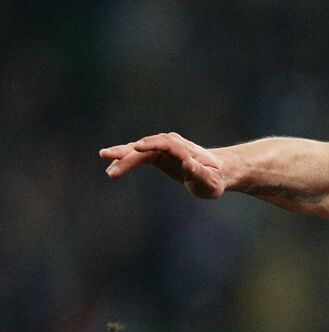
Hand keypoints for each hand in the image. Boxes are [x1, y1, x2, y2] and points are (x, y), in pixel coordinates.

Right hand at [100, 132, 227, 197]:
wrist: (216, 172)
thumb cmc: (214, 179)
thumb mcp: (210, 181)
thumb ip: (199, 173)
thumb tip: (187, 163)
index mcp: (184, 149)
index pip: (165, 143)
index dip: (151, 145)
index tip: (137, 148)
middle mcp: (170, 145)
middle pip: (146, 146)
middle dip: (128, 152)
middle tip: (107, 156)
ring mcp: (161, 149)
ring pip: (138, 150)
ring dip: (121, 155)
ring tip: (104, 158)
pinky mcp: (156, 156)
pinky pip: (138, 157)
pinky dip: (125, 161)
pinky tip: (112, 168)